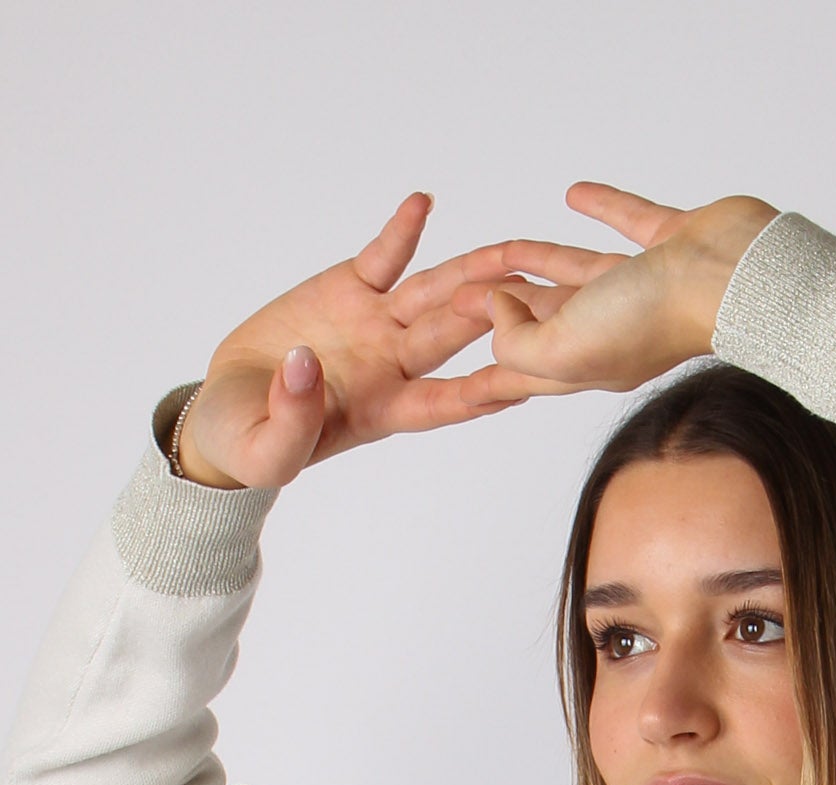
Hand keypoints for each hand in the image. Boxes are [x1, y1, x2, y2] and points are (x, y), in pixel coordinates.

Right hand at [174, 193, 548, 489]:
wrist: (227, 409)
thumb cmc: (250, 441)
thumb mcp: (264, 453)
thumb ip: (291, 422)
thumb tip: (307, 366)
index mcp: (385, 410)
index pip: (443, 402)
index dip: (481, 394)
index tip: (521, 383)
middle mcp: (392, 364)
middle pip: (450, 338)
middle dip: (490, 320)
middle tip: (532, 303)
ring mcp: (376, 323)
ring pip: (431, 292)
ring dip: (468, 273)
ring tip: (508, 252)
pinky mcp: (349, 288)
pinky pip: (383, 256)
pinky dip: (402, 231)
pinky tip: (423, 202)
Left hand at [456, 184, 778, 397]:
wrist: (732, 278)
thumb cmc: (656, 319)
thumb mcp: (564, 349)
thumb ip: (518, 339)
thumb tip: (497, 308)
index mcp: (591, 362)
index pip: (528, 371)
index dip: (493, 379)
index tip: (463, 389)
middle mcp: (618, 328)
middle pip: (545, 320)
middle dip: (503, 312)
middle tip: (459, 299)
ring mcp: (646, 285)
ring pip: (576, 272)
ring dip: (538, 262)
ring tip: (501, 253)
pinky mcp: (670, 243)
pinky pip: (625, 221)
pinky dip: (601, 209)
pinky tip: (575, 195)